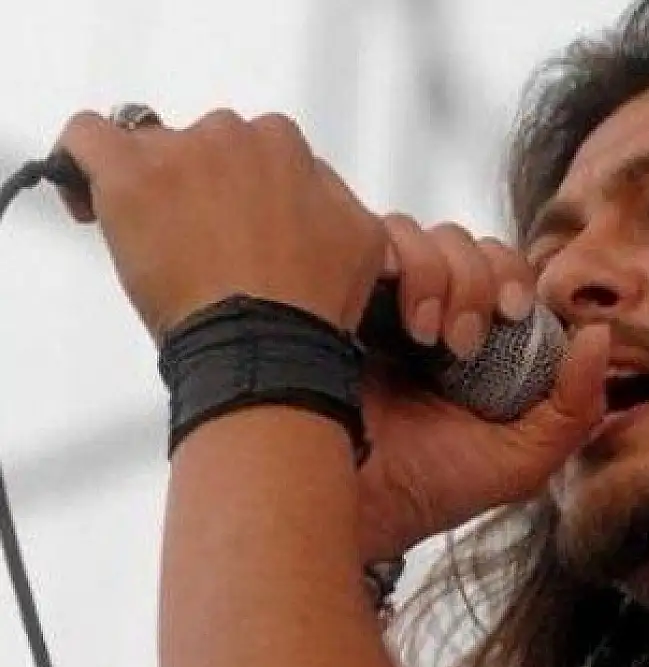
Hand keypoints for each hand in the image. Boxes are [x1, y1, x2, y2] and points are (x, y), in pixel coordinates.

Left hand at [54, 109, 385, 338]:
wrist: (265, 344)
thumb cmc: (308, 305)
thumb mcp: (362, 240)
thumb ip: (334, 196)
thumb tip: (313, 187)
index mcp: (284, 146)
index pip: (256, 148)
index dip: (248, 188)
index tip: (241, 223)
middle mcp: (231, 136)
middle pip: (203, 145)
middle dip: (203, 185)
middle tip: (204, 242)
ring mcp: (177, 152)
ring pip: (148, 148)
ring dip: (152, 182)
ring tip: (154, 237)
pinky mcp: (126, 175)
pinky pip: (85, 138)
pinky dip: (81, 161)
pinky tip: (91, 201)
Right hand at [353, 217, 609, 561]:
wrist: (354, 506)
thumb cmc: (432, 489)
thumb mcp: (523, 457)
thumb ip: (575, 406)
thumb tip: (600, 335)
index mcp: (469, 337)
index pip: (502, 270)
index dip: (516, 277)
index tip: (518, 313)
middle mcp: (422, 310)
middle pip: (466, 242)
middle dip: (481, 275)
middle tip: (471, 336)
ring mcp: (376, 297)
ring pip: (422, 233)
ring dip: (443, 274)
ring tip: (432, 337)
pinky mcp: (337, 289)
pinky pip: (377, 237)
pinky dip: (404, 261)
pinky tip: (405, 316)